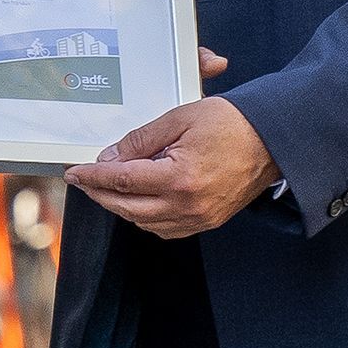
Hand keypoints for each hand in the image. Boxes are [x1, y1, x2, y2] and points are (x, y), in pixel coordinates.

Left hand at [65, 98, 277, 239]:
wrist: (272, 141)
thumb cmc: (232, 124)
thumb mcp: (181, 118)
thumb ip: (143, 139)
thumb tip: (112, 157)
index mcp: (179, 177)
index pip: (122, 180)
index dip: (93, 177)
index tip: (75, 173)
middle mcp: (187, 205)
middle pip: (127, 207)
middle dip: (100, 194)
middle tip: (85, 181)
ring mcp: (198, 218)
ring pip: (143, 222)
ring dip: (121, 207)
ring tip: (108, 189)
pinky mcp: (206, 223)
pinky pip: (164, 229)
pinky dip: (145, 218)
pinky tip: (138, 202)